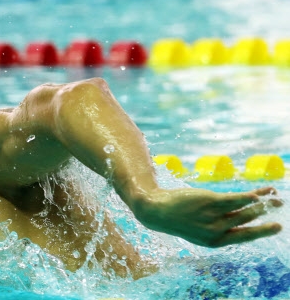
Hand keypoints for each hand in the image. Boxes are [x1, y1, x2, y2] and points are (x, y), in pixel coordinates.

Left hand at [134, 187, 282, 246]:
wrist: (156, 210)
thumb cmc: (179, 218)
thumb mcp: (200, 228)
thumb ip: (220, 225)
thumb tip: (240, 216)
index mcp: (214, 241)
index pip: (244, 237)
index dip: (262, 231)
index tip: (277, 226)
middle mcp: (216, 231)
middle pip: (248, 221)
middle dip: (266, 213)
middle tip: (279, 205)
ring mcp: (214, 216)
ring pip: (245, 209)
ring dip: (262, 201)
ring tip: (273, 195)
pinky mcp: (210, 201)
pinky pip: (236, 199)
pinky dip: (250, 196)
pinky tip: (260, 192)